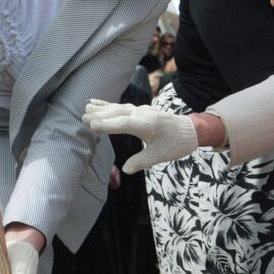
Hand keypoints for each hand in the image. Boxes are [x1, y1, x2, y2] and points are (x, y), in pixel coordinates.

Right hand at [82, 99, 197, 173]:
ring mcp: (142, 110)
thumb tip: (126, 170)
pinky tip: (97, 103)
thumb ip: (142, 161)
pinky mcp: (141, 110)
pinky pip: (122, 106)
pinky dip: (109, 105)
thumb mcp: (160, 156)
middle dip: (100, 115)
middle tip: (83, 117)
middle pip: (118, 113)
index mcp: (147, 124)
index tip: (91, 125)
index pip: (123, 124)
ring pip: (119, 108)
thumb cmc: (176, 144)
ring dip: (102, 108)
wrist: (190, 130)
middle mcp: (143, 114)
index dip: (107, 125)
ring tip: (86, 108)